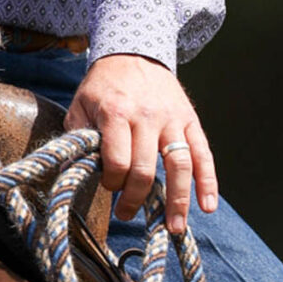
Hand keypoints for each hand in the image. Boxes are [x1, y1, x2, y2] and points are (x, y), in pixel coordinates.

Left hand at [64, 55, 217, 236]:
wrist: (133, 53)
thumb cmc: (103, 86)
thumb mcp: (81, 106)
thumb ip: (78, 139)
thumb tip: (74, 174)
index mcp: (117, 112)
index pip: (118, 161)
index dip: (112, 182)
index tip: (107, 186)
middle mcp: (148, 116)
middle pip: (146, 169)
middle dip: (135, 198)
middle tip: (126, 213)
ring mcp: (172, 119)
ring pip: (179, 166)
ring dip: (177, 201)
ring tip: (174, 228)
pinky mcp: (190, 121)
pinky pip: (202, 154)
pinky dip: (208, 182)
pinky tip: (207, 206)